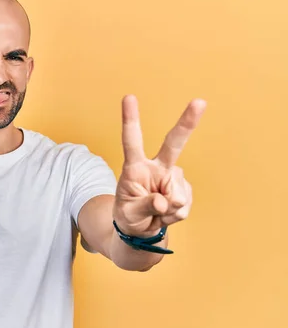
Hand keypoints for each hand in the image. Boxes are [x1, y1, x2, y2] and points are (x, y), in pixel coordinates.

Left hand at [112, 95, 205, 236]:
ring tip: (155, 213)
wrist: (140, 230)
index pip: (132, 141)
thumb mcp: (128, 214)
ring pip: (178, 193)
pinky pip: (183, 206)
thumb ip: (145, 206)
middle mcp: (156, 167)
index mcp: (135, 167)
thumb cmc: (128, 216)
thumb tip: (164, 201)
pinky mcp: (184, 190)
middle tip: (200, 102)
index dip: (130, 120)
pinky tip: (165, 214)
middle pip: (173, 144)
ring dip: (167, 209)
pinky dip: (174, 216)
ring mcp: (172, 178)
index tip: (128, 97)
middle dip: (187, 123)